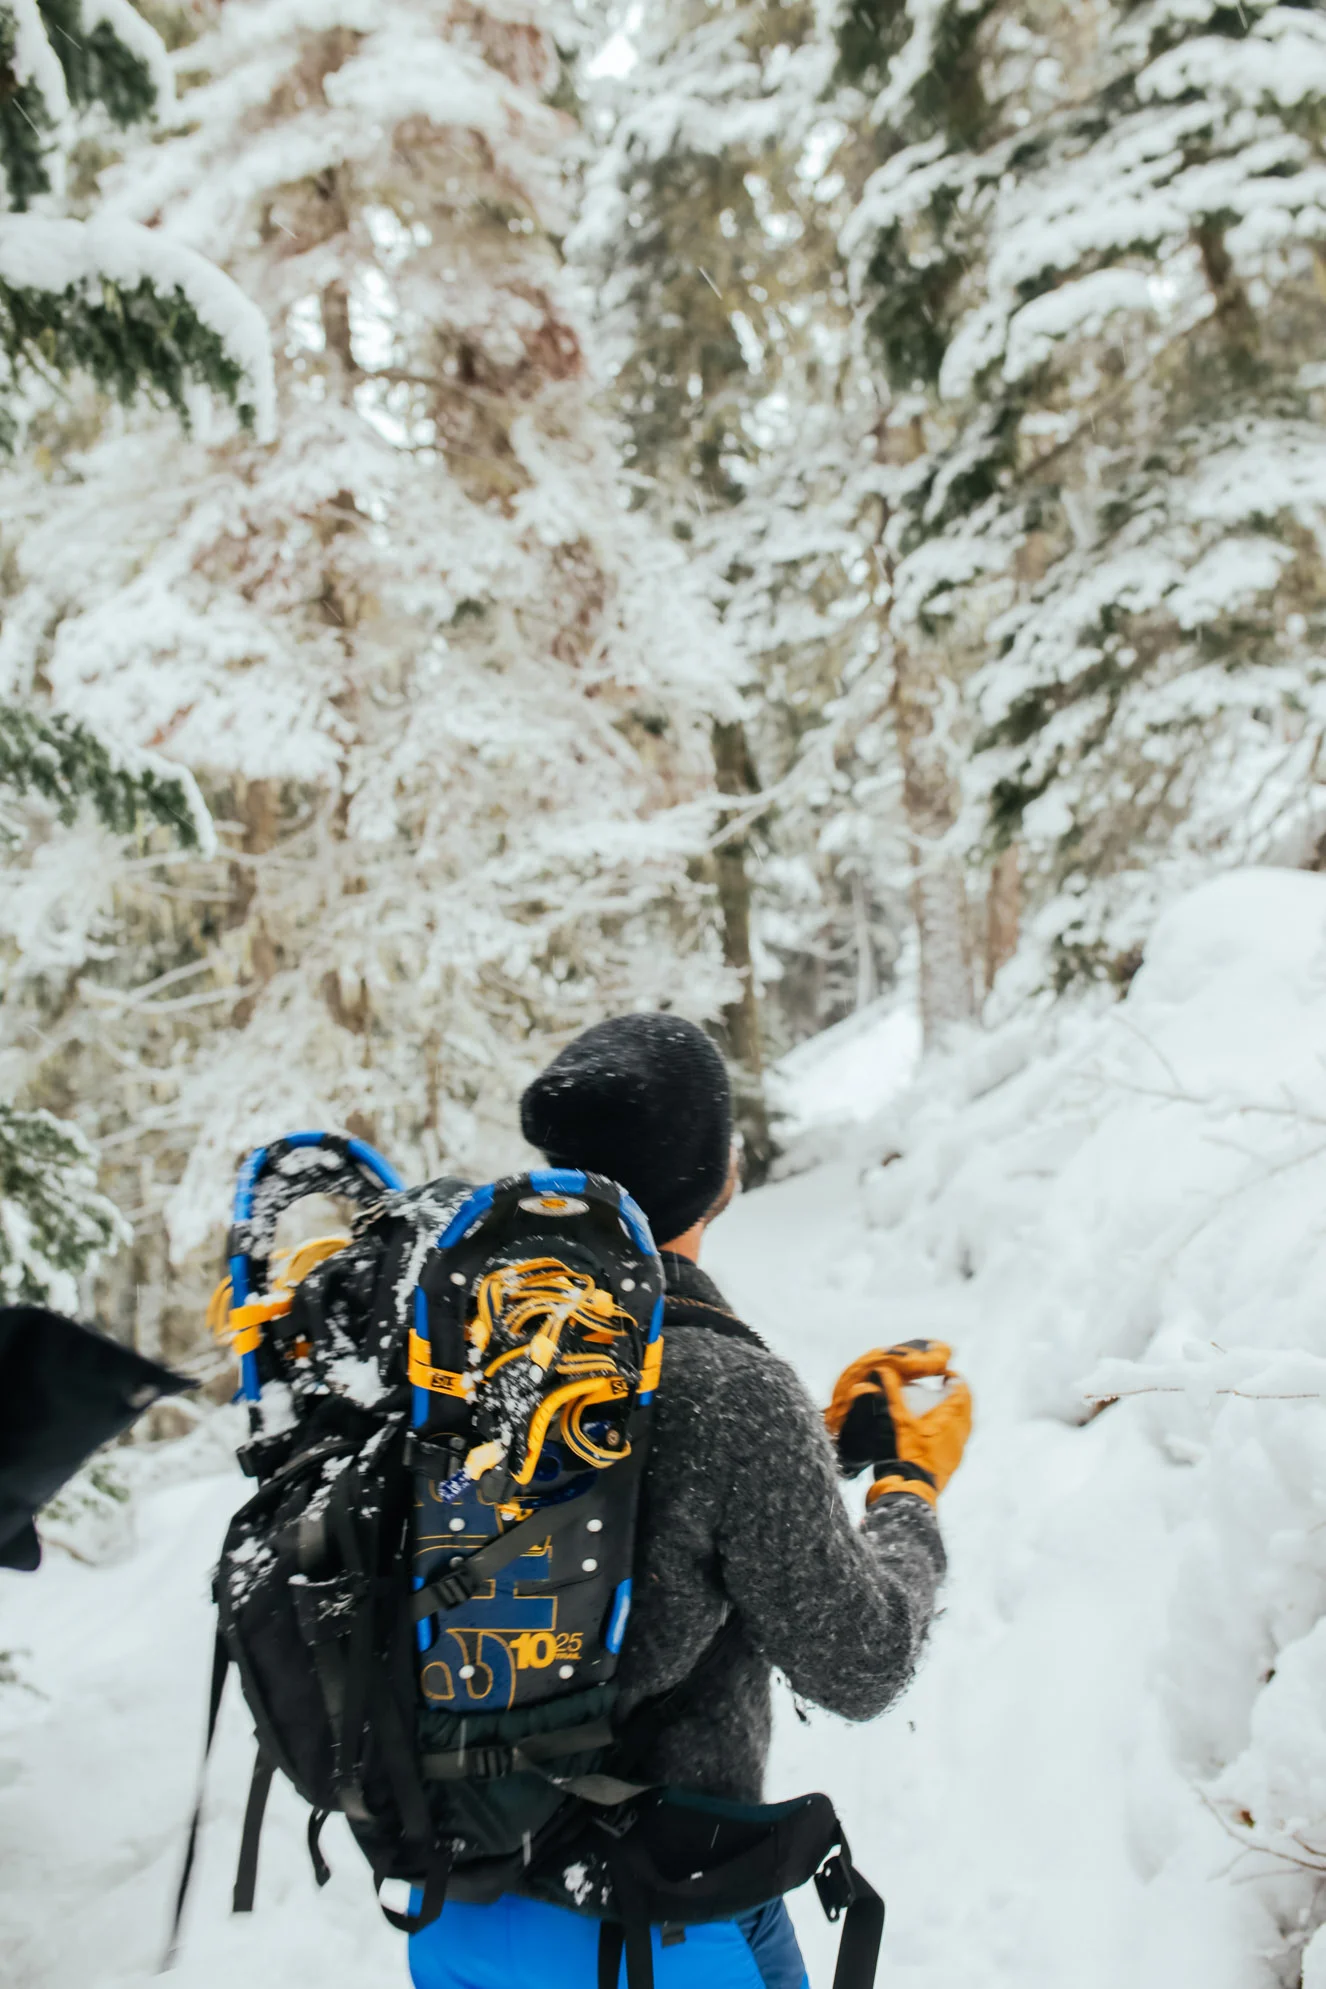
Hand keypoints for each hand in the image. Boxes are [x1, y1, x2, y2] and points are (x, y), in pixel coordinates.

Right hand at [825, 1340, 971, 1502]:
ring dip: (954, 1410)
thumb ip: (893, 1393)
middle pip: (966, 1404)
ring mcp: (959, 1447)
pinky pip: (957, 1436)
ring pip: (963, 1421)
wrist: (911, 1487)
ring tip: (935, 1405)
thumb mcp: (897, 1419)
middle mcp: (961, 1430)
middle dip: (955, 1392)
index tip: (941, 1373)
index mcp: (952, 1416)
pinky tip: (932, 1429)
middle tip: (939, 1386)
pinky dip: (950, 1427)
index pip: (962, 1389)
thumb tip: (885, 1369)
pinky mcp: (954, 1459)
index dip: (953, 1378)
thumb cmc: (906, 1451)